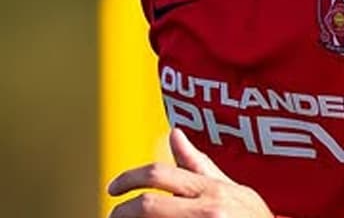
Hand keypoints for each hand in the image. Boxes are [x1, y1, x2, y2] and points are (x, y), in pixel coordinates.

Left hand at [107, 128, 274, 217]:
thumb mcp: (231, 189)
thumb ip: (198, 165)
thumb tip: (174, 133)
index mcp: (211, 189)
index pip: (159, 175)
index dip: (128, 178)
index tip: (112, 189)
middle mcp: (209, 209)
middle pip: (148, 206)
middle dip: (122, 211)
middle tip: (113, 215)